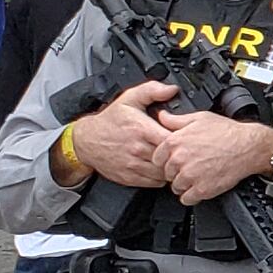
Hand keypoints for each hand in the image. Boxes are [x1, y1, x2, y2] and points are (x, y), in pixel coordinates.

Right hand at [64, 78, 181, 188]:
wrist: (86, 140)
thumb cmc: (110, 120)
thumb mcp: (129, 98)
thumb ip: (152, 90)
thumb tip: (172, 89)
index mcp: (141, 129)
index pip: (172, 139)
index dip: (183, 139)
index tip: (186, 137)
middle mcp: (138, 149)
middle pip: (170, 158)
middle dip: (179, 155)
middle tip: (183, 150)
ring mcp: (133, 165)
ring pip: (164, 173)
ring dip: (171, 167)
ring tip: (173, 159)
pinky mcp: (129, 177)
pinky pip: (154, 183)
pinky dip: (161, 177)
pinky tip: (160, 167)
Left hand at [154, 109, 272, 204]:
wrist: (248, 146)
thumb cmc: (227, 132)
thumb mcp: (199, 118)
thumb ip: (175, 120)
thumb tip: (160, 116)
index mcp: (175, 141)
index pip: (156, 158)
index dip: (166, 160)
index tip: (175, 160)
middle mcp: (179, 159)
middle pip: (166, 174)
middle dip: (176, 172)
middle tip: (190, 167)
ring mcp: (190, 176)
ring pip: (176, 187)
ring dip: (184, 184)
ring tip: (197, 176)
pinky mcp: (202, 189)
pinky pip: (186, 199)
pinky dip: (192, 195)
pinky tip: (200, 186)